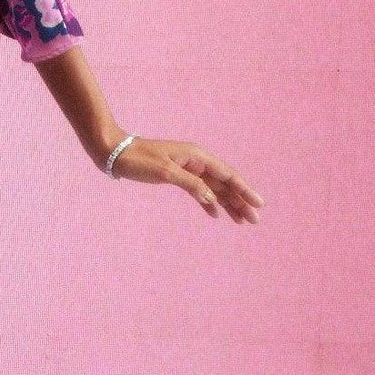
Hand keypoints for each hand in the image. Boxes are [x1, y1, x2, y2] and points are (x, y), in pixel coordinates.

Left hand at [104, 136, 263, 223]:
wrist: (115, 154)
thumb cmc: (138, 159)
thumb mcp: (165, 172)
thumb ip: (190, 184)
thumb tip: (211, 197)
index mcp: (197, 156)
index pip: (227, 175)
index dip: (244, 190)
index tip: (259, 204)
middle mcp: (196, 161)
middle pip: (224, 184)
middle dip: (240, 201)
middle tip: (254, 221)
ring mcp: (187, 169)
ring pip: (213, 189)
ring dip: (227, 204)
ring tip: (241, 221)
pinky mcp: (177, 176)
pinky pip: (199, 191)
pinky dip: (208, 202)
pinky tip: (215, 214)